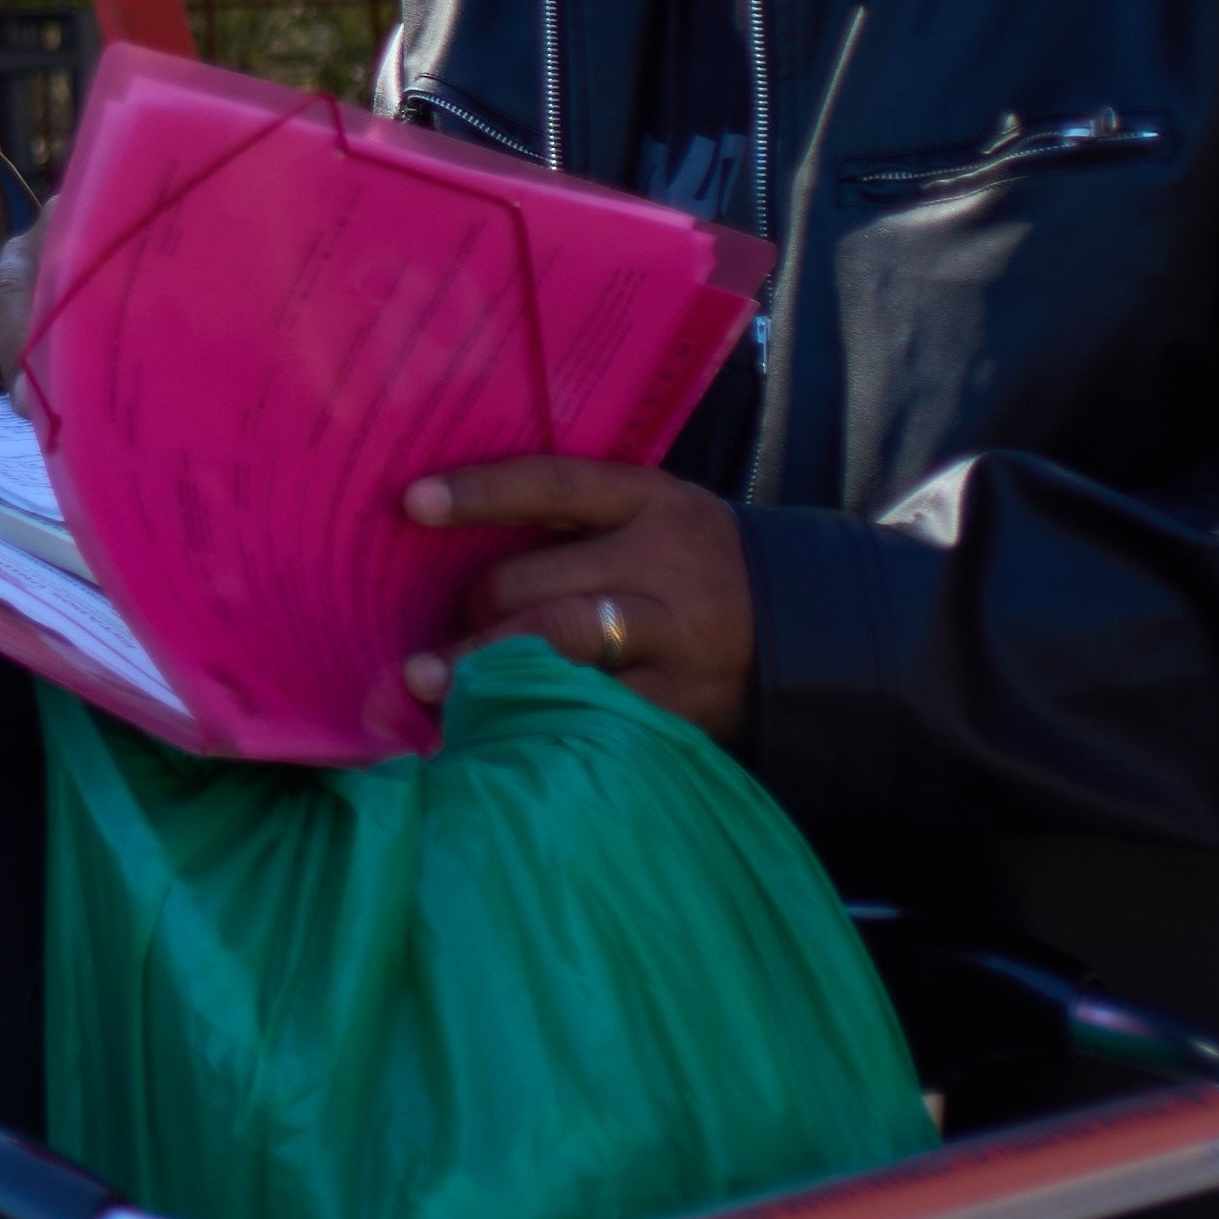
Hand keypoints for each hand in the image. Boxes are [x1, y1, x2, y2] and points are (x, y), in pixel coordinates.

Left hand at [402, 456, 753, 742]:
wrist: (807, 630)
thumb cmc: (694, 567)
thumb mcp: (654, 518)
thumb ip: (577, 524)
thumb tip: (453, 544)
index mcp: (651, 503)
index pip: (553, 486)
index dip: (481, 493)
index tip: (410, 503)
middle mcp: (661, 564)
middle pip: (538, 581)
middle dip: (475, 610)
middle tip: (433, 635)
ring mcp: (672, 637)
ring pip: (559, 643)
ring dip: (482, 666)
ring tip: (426, 686)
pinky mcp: (680, 704)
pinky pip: (594, 709)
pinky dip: (538, 717)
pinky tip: (493, 731)